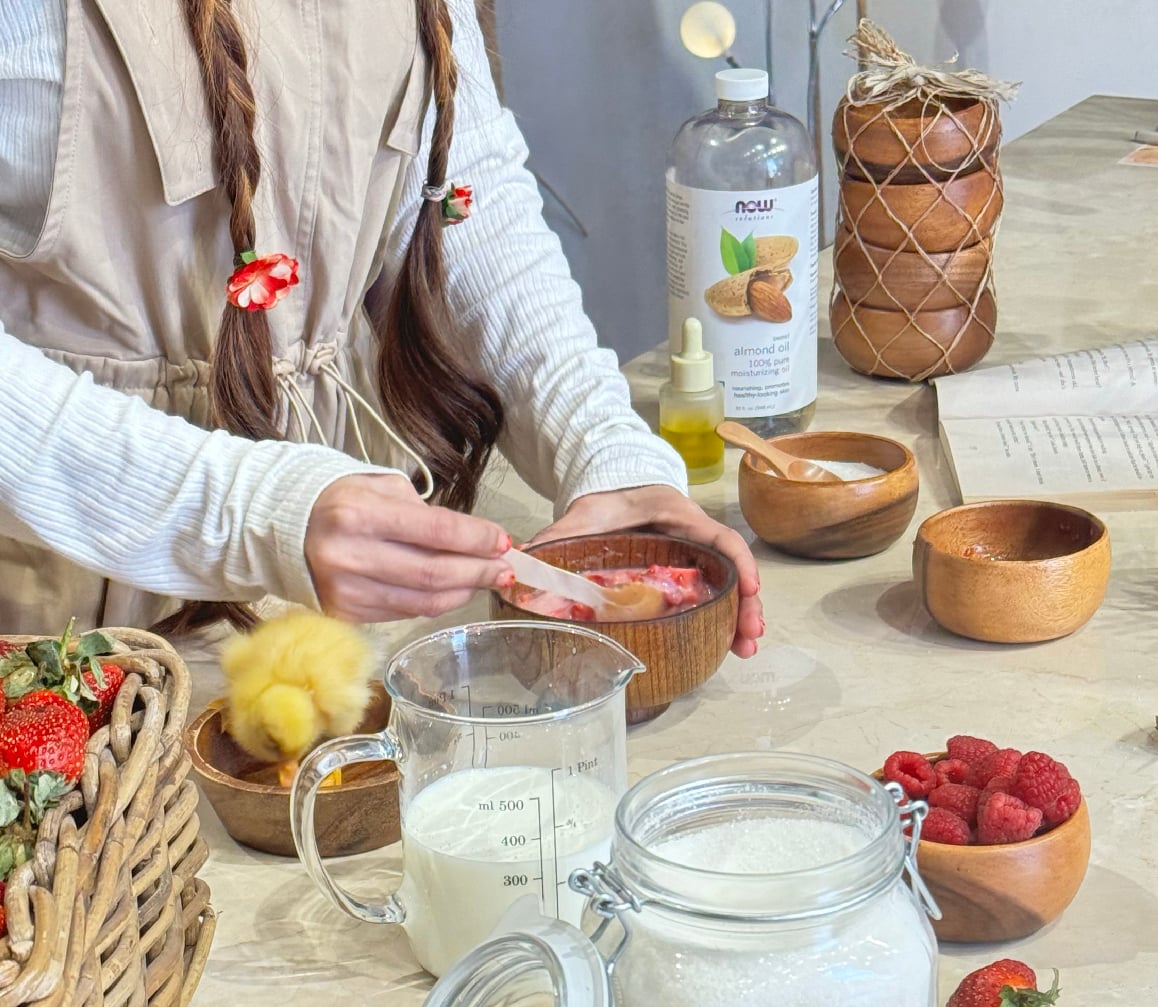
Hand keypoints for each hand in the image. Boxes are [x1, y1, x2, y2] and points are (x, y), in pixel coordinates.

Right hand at [304, 474, 512, 621]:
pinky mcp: (344, 614)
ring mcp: (345, 590)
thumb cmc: (341, 501)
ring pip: (423, 602)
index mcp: (359, 514)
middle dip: (479, 572)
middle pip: (434, 573)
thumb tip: (471, 539)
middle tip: (507, 569)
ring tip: (486, 580)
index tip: (504, 542)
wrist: (282, 528)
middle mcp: (350, 556)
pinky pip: (404, 613)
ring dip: (464, 592)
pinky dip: (436, 603)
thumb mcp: (380, 487)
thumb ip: (424, 512)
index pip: (435, 531)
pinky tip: (453, 591)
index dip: (477, 539)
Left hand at [529, 486, 763, 657]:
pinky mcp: (683, 579)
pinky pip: (709, 598)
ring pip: (726, 589)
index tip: (748, 588)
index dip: (739, 562)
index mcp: (680, 520)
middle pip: (733, 571)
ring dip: (739, 619)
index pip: (720, 538)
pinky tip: (725, 645)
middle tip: (749, 637)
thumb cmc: (607, 502)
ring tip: (744, 650)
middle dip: (746, 605)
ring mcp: (692, 562)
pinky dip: (721, 620)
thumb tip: (523, 555)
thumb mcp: (585, 515)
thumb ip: (558, 534)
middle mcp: (694, 541)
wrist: (610, 491)